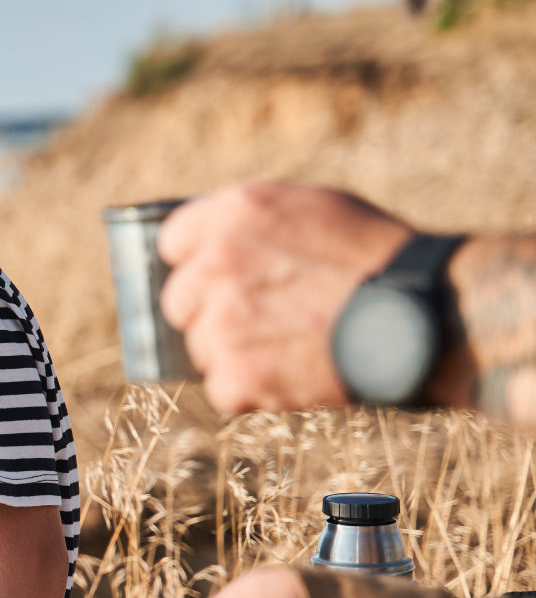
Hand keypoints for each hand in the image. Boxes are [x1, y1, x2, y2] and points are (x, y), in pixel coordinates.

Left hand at [157, 183, 413, 413]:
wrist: (424, 315)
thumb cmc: (377, 258)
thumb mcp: (313, 208)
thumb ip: (249, 223)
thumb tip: (206, 245)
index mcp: (236, 212)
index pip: (173, 242)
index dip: (198, 262)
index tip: (221, 277)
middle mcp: (217, 263)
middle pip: (177, 299)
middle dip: (209, 310)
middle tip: (259, 318)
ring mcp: (221, 321)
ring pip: (199, 346)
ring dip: (233, 352)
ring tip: (290, 344)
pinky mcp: (236, 373)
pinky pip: (222, 388)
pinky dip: (252, 390)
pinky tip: (292, 373)